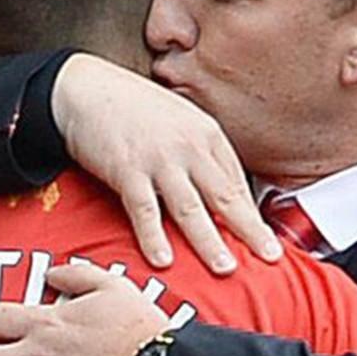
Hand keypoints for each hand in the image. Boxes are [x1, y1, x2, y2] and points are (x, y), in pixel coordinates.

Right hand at [52, 53, 280, 272]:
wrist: (86, 88)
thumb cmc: (132, 105)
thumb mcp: (179, 119)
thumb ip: (199, 150)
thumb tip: (218, 186)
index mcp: (206, 133)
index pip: (237, 181)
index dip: (252, 212)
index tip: (264, 237)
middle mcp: (188, 146)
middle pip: (225, 196)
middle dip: (249, 230)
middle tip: (270, 256)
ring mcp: (158, 159)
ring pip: (191, 209)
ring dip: (209, 242)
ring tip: (225, 268)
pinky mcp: (127, 170)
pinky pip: (145, 211)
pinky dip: (154, 237)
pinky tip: (164, 260)